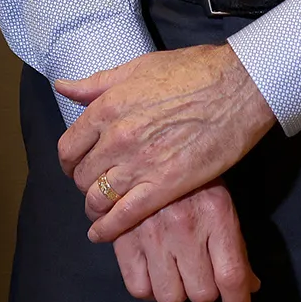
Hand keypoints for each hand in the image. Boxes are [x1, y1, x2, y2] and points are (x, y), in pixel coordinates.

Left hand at [56, 43, 274, 243]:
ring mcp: (140, 164)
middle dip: (83, 184)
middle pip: (81, 175)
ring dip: (94, 207)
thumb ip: (96, 83)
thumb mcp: (137, 67)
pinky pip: (125, 215)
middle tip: (94, 186)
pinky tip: (102, 234)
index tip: (76, 165)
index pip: (69, 146)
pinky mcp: (165, 186)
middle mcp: (117, 138)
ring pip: (98, 198)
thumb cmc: (192, 71)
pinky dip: (109, 228)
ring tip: (100, 210)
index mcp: (107, 108)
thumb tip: (63, 87)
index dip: (69, 161)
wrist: (237, 88)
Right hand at [109, 184, 259, 301]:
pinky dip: (148, 286)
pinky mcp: (123, 239)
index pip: (232, 277)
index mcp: (216, 215)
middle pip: (202, 293)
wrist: (142, 150)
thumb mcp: (220, 203)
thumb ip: (236, 246)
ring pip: (170, 296)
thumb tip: (250, 287)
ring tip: (175, 269)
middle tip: (200, 271)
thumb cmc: (190, 179)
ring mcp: (151, 234)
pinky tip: (153, 269)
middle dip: (205, 289)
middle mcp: (184, 227)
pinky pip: (138, 289)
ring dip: (176, 289)